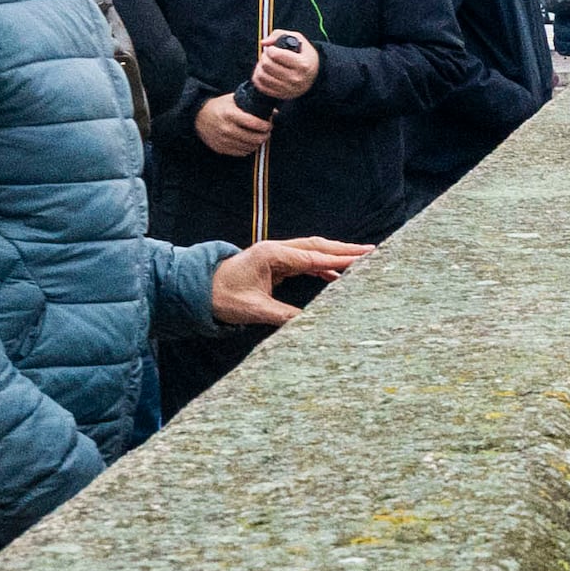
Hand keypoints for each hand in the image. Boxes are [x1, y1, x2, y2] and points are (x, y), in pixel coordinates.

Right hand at [193, 93, 276, 157]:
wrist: (197, 117)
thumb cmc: (218, 106)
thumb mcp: (233, 99)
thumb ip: (252, 103)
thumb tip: (274, 111)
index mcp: (229, 114)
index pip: (253, 123)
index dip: (265, 125)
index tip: (269, 124)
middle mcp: (226, 128)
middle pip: (254, 138)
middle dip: (265, 135)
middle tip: (267, 132)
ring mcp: (223, 140)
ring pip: (249, 147)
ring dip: (257, 143)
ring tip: (259, 137)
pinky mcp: (221, 148)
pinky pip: (241, 152)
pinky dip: (248, 148)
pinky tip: (249, 142)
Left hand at [210, 236, 374, 331]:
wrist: (197, 289)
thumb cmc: (221, 296)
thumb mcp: (254, 310)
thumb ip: (284, 316)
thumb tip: (311, 324)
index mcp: (272, 256)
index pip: (313, 257)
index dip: (339, 260)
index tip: (363, 259)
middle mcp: (276, 250)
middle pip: (318, 246)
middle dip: (345, 250)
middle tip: (372, 251)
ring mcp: (276, 255)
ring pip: (313, 251)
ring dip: (336, 255)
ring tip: (362, 260)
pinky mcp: (275, 263)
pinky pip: (305, 261)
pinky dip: (322, 266)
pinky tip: (336, 275)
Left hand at [247, 31, 320, 103]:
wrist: (315, 75)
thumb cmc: (304, 55)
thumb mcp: (298, 39)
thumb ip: (279, 35)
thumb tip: (264, 43)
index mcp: (303, 64)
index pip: (275, 55)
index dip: (270, 49)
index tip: (273, 49)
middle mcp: (296, 78)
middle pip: (267, 65)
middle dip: (264, 57)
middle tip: (268, 56)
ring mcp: (289, 89)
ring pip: (261, 76)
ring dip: (260, 67)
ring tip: (266, 64)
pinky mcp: (281, 95)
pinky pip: (261, 86)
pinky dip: (258, 78)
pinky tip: (264, 72)